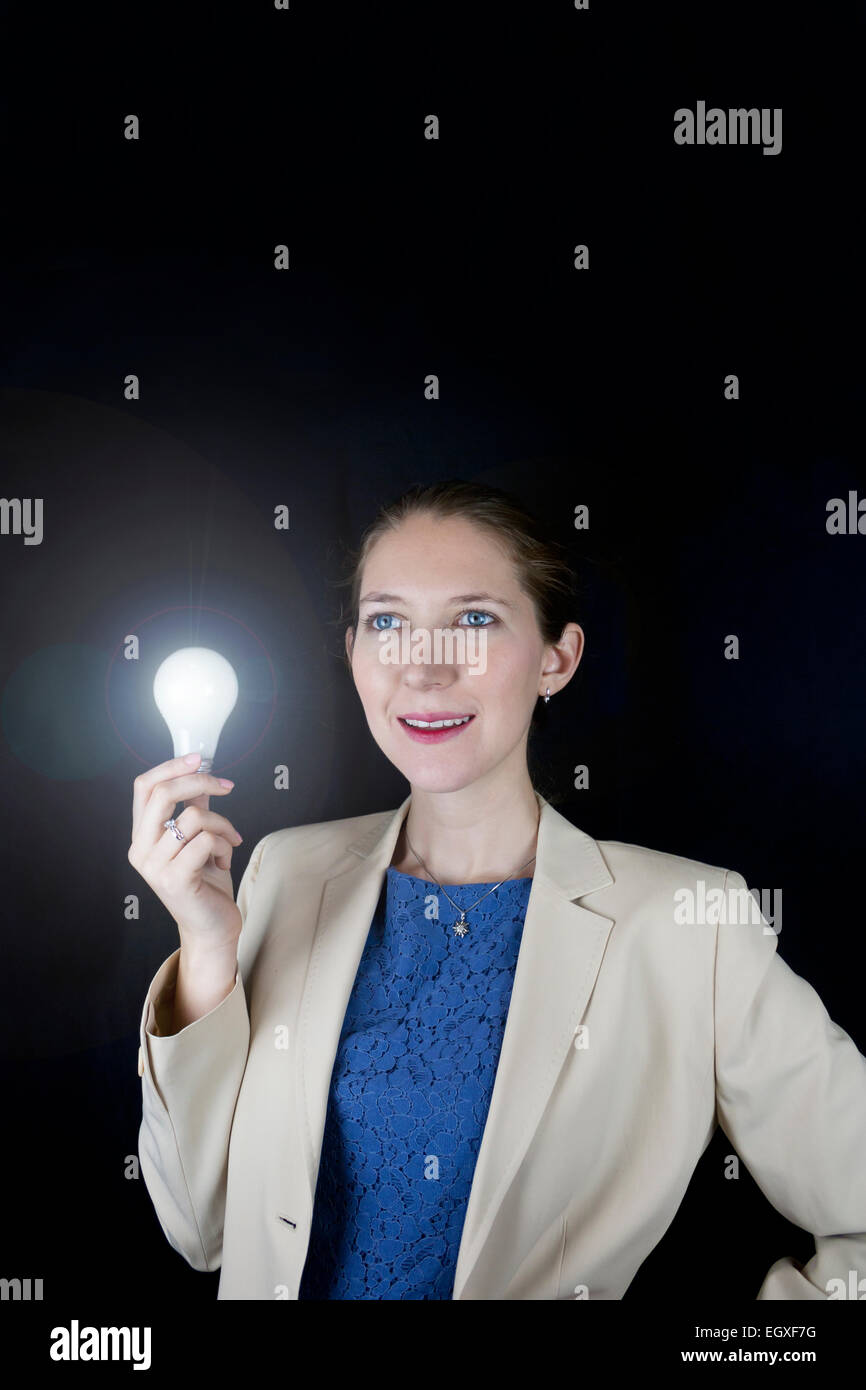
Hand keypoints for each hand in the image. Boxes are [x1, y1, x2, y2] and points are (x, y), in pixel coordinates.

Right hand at [128, 751, 243, 951]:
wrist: (212, 927)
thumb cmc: (205, 882)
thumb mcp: (199, 838)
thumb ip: (193, 806)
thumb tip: (201, 773)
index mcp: (142, 836)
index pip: (143, 787)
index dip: (171, 766)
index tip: (199, 758)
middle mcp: (140, 850)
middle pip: (163, 794)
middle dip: (200, 781)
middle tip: (226, 786)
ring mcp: (154, 867)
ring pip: (194, 817)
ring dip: (223, 824)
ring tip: (230, 842)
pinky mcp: (174, 880)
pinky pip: (206, 841)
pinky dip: (225, 845)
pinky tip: (224, 862)